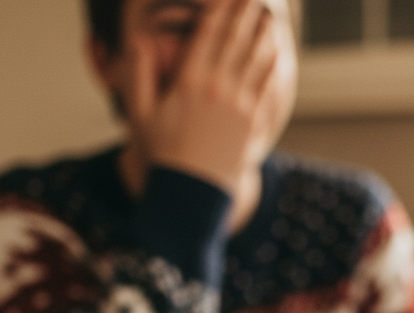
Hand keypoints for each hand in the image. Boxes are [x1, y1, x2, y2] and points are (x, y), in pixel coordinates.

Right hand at [126, 0, 281, 196]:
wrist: (191, 193)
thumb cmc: (162, 154)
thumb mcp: (139, 112)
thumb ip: (138, 72)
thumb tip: (139, 39)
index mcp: (189, 80)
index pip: (209, 33)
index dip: (220, 8)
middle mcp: (218, 89)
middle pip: (236, 40)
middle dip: (244, 13)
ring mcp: (239, 107)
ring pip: (256, 61)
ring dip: (262, 36)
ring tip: (268, 17)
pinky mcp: (252, 125)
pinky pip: (265, 89)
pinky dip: (271, 68)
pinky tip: (276, 56)